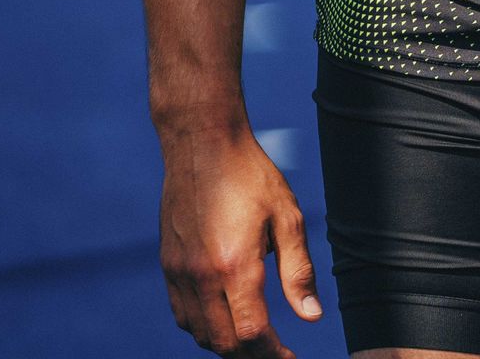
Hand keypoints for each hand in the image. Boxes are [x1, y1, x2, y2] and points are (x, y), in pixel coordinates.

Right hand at [159, 126, 320, 355]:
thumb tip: (311, 316)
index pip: (252, 334)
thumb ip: (298, 271)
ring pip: (200, 334)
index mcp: (234, 265)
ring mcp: (179, 272)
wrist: (203, 142)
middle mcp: (201, 276)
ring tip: (253, 338)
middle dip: (252, 355)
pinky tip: (223, 317)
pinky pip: (182, 315)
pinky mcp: (168, 264)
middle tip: (275, 351)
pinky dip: (203, 328)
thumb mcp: (287, 216)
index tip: (290, 358)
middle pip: (224, 343)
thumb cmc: (250, 173)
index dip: (273, 354)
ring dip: (226, 345)